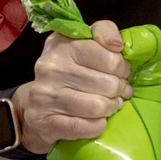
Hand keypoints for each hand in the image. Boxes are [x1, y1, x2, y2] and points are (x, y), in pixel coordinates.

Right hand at [14, 20, 131, 153]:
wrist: (37, 105)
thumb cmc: (70, 71)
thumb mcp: (84, 42)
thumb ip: (104, 32)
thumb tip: (117, 44)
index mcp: (62, 44)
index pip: (111, 58)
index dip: (123, 68)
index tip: (121, 72)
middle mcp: (49, 67)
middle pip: (109, 84)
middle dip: (119, 90)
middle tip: (117, 92)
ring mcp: (44, 95)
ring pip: (98, 107)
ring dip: (110, 108)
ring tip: (109, 105)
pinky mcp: (44, 121)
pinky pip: (85, 127)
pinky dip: (97, 126)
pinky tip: (96, 120)